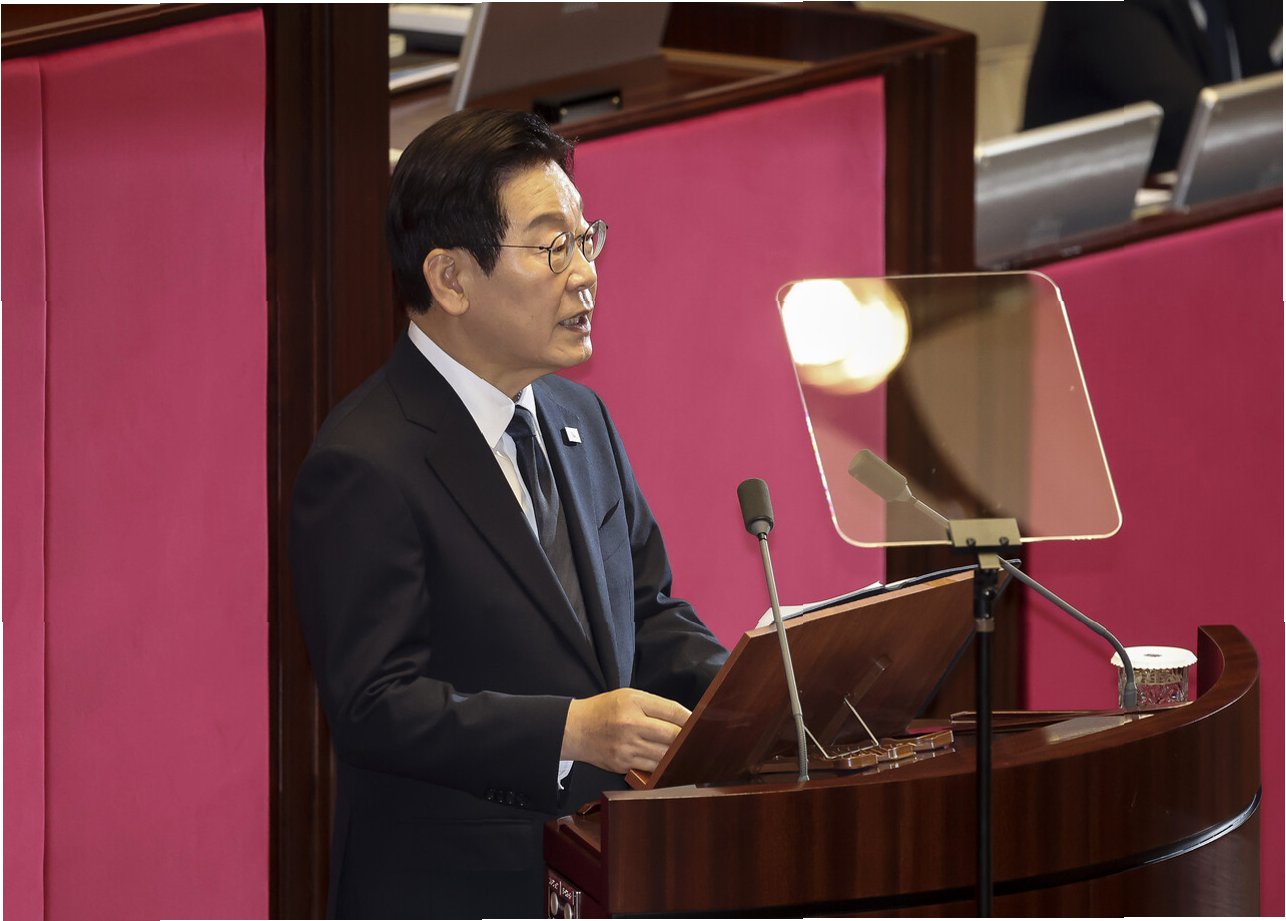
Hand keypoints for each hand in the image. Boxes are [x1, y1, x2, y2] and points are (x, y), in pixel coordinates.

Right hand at [561, 688, 690, 773]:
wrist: (574, 729)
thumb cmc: (604, 709)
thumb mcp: (628, 696)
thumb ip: (655, 705)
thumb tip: (685, 718)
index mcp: (634, 702)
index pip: (673, 711)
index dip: (692, 719)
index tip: (704, 723)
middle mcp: (630, 724)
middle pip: (672, 735)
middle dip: (689, 739)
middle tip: (703, 741)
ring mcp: (626, 747)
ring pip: (664, 756)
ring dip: (679, 756)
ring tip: (691, 754)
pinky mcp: (622, 764)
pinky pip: (651, 769)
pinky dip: (664, 768)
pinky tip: (672, 765)